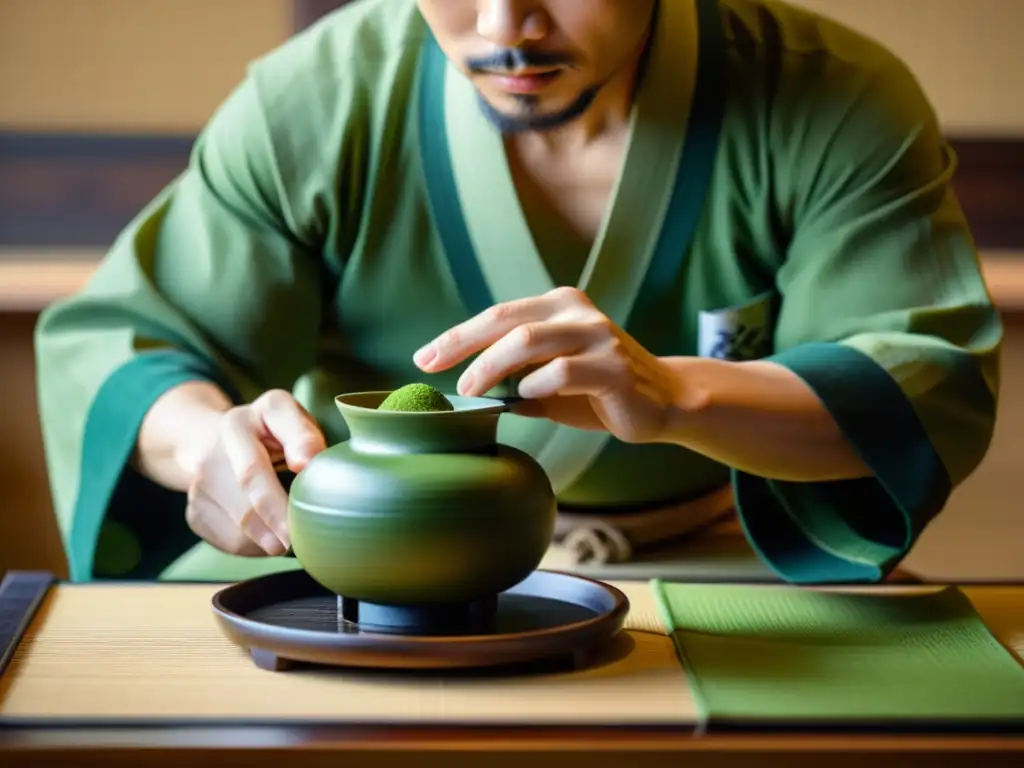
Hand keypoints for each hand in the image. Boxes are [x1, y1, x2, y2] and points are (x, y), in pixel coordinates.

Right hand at [184, 389, 326, 556]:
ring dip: (272, 541)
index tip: (295, 528)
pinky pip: (232, 543)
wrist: (217, 440)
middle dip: (279, 531)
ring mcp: (197, 490)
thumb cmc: (266, 430)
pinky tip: (270, 530)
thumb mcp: (287, 414)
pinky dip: (258, 546)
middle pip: (245, 511)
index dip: (275, 505)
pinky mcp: (195, 515)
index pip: (251, 472)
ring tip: (291, 527)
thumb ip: (302, 433)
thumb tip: (306, 462)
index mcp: (235, 428)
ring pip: (240, 534)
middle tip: (305, 540)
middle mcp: (208, 459)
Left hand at [414, 286, 680, 442]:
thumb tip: (465, 391)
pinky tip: (525, 397)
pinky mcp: (614, 367)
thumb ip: (515, 378)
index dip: (457, 336)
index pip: (498, 315)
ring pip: (529, 341)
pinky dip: (534, 385)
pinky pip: (562, 372)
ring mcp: (599, 336)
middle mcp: (579, 312)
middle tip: (435, 371)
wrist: (664, 403)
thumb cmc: (599, 392)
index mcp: (560, 306)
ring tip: (471, 390)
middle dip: (462, 345)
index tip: (423, 357)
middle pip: (506, 321)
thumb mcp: (550, 381)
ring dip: (491, 366)